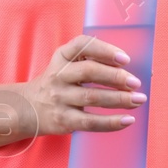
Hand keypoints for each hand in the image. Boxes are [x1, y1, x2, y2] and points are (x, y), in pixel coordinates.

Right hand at [22, 35, 146, 135]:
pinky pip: (90, 122)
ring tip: (138, 100)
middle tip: (136, 83)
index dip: (104, 50)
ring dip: (119, 99)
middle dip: (116, 76)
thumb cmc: (60, 83)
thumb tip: (133, 70)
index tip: (124, 58)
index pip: (81, 45)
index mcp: (62, 56)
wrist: (29, 108)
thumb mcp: (67, 65)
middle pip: (89, 72)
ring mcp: (59, 98)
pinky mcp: (63, 120)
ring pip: (92, 97)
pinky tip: (127, 120)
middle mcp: (58, 75)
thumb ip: (93, 61)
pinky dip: (111, 122)